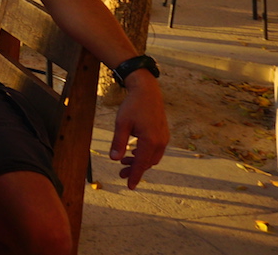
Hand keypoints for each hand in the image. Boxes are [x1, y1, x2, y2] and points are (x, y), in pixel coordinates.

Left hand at [110, 73, 169, 188]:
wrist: (147, 92)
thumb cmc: (133, 106)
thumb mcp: (121, 124)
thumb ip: (118, 142)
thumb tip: (114, 159)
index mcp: (150, 141)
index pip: (142, 164)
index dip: (135, 176)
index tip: (129, 186)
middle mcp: (160, 142)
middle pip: (147, 163)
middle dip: (135, 170)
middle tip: (120, 174)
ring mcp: (164, 138)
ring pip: (152, 157)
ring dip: (139, 162)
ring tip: (124, 162)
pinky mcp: (163, 134)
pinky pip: (155, 150)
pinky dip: (145, 154)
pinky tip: (133, 152)